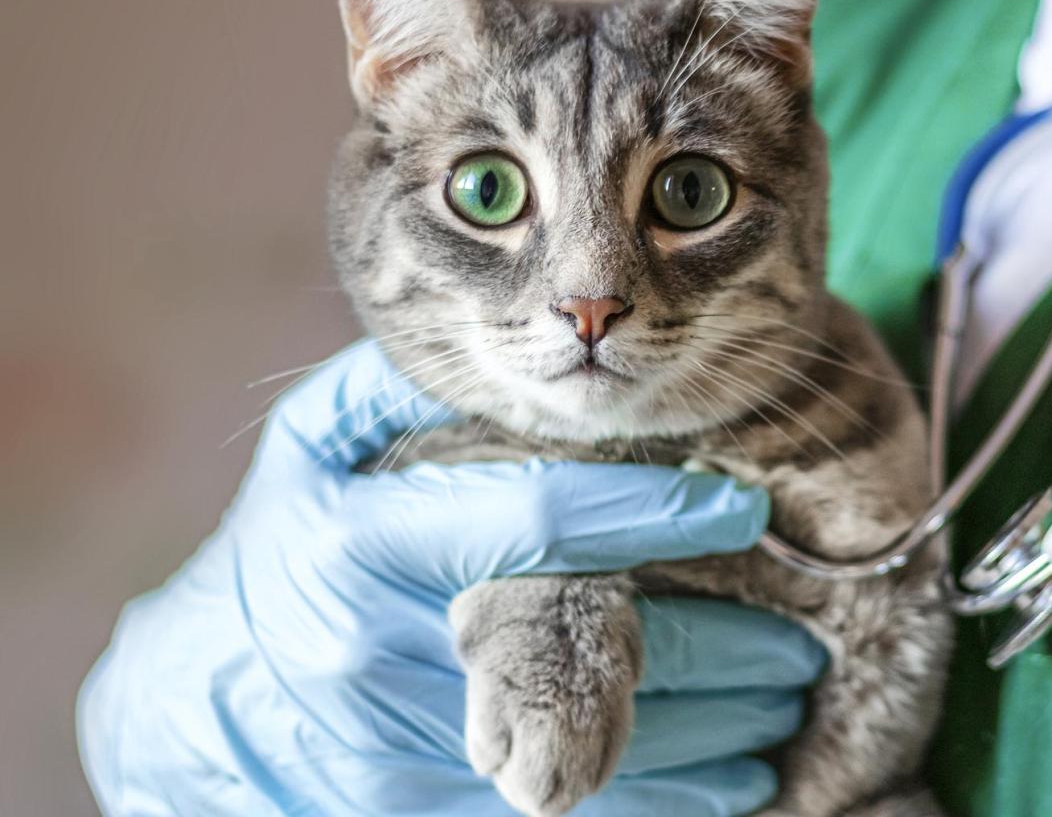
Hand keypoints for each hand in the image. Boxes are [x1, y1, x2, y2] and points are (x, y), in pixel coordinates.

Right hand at [77, 340, 825, 815]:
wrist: (190, 706)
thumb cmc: (278, 553)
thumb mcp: (310, 455)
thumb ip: (394, 390)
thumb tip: (498, 343)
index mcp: (367, 543)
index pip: (539, 521)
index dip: (651, 511)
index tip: (740, 507)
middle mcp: (387, 651)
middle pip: (596, 653)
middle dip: (721, 647)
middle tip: (800, 636)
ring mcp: (401, 750)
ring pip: (600, 751)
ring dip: (712, 734)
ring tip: (785, 707)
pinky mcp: (412, 815)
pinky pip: (564, 816)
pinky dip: (662, 801)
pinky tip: (734, 781)